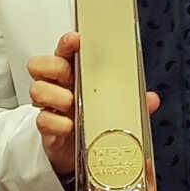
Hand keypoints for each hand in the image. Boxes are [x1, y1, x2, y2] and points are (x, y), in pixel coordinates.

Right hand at [28, 31, 160, 175]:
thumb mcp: (115, 104)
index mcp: (75, 71)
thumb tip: (152, 99)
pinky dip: (56, 122)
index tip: (75, 39)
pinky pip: (43, 119)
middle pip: (41, 64)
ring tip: (70, 103)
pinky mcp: (47, 127)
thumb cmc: (94, 116)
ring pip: (37, 89)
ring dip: (55, 95)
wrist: (79, 150)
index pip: (64, 48)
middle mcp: (58, 84)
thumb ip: (134, 100)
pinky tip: (69, 126)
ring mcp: (50, 105)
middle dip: (55, 68)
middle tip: (69, 77)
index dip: (67, 42)